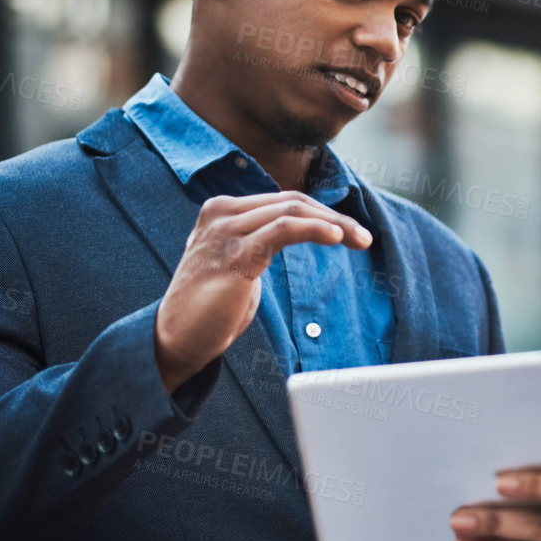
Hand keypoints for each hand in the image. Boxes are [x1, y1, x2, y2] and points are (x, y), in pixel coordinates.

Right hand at [154, 191, 371, 391]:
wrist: (176, 340)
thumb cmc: (211, 305)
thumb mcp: (238, 261)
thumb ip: (260, 240)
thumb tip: (296, 228)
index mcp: (223, 210)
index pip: (283, 201)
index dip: (321, 213)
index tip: (350, 232)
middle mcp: (221, 213)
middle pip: (292, 202)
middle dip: (334, 217)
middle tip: (364, 238)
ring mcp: (225, 231)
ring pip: (292, 211)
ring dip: (334, 224)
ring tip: (361, 240)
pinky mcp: (233, 254)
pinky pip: (283, 230)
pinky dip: (315, 229)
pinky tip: (336, 238)